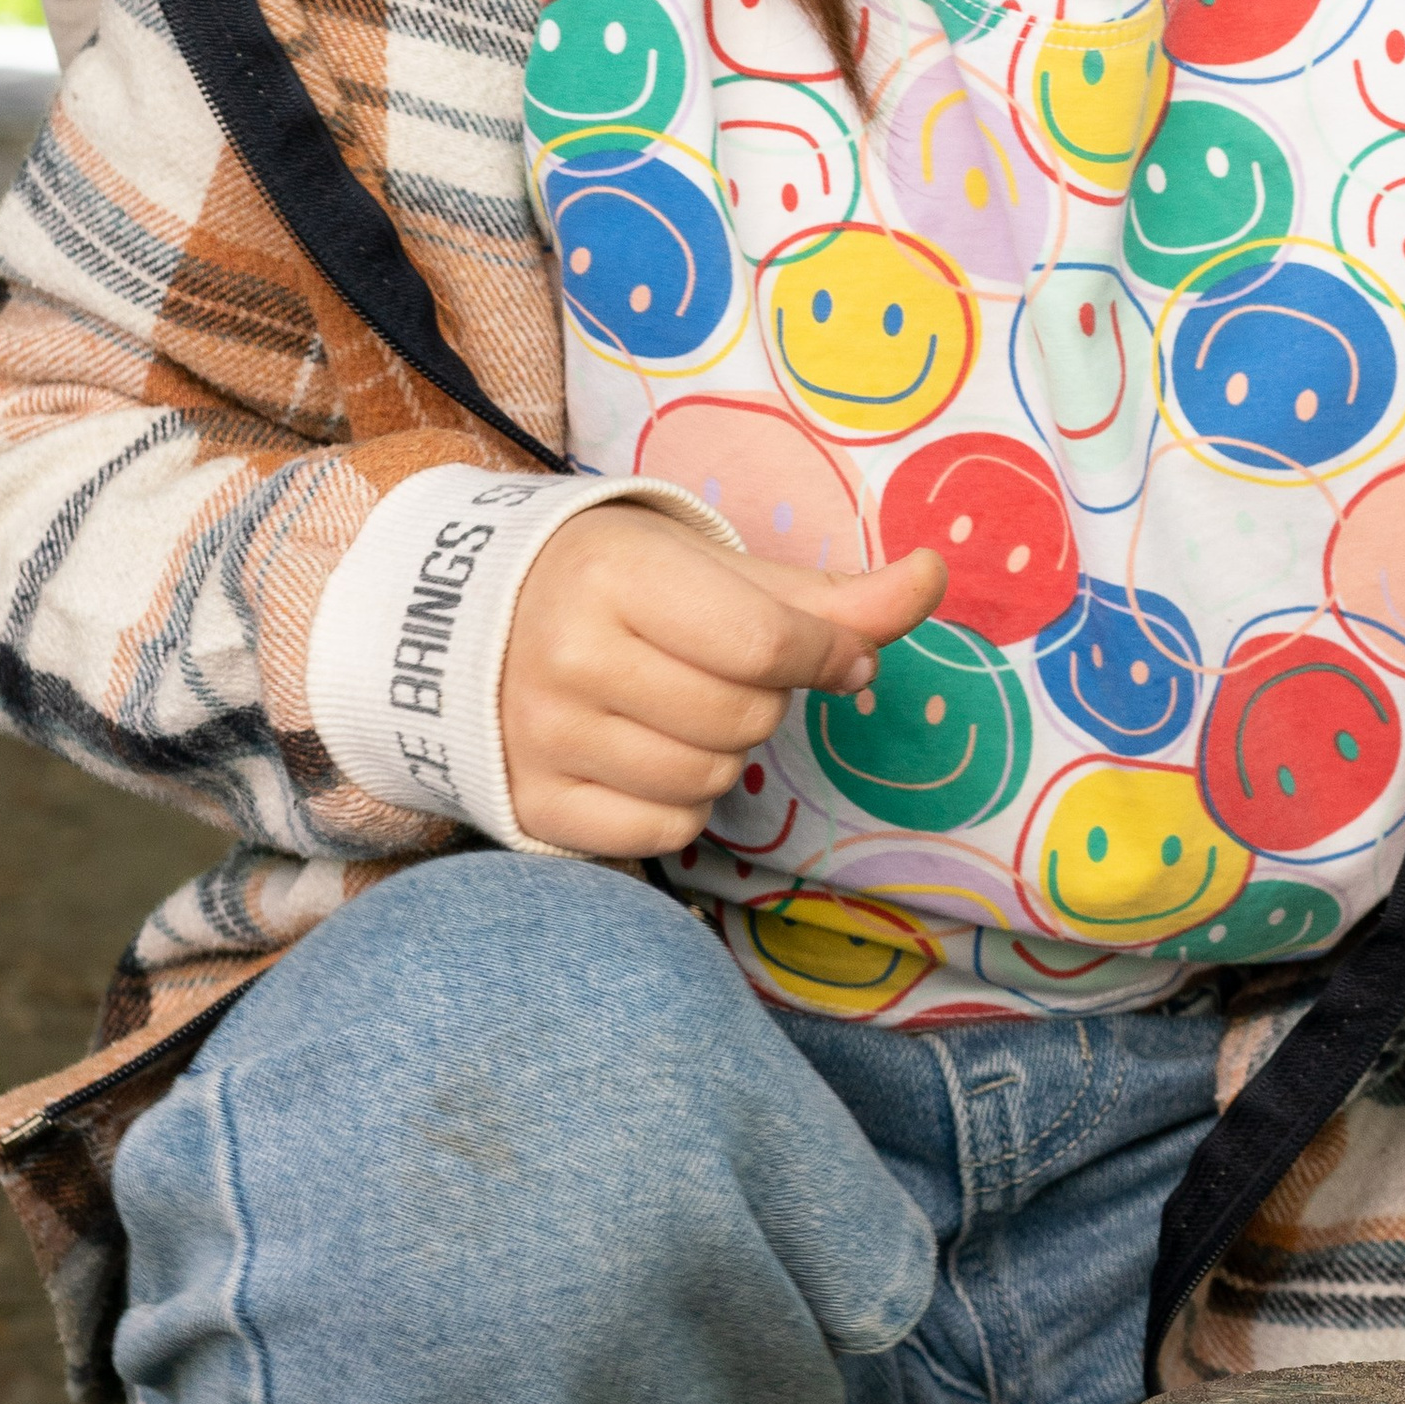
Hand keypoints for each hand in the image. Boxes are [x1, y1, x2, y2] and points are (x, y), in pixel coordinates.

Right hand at [500, 509, 944, 859]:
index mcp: (616, 577)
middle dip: (763, 700)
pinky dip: (681, 806)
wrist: (471, 621)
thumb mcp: (718, 569)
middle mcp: (567, 658)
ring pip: (709, 781)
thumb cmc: (621, 586)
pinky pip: (662, 834)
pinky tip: (650, 757)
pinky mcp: (531, 805)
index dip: (826, 655)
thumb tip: (932, 576)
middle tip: (721, 672)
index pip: (767, 642)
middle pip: (744, 718)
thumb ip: (831, 593)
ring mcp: (541, 738)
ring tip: (682, 711)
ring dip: (724, 755)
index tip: (833, 652)